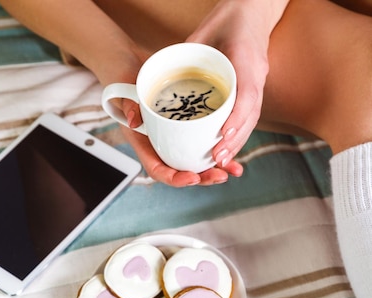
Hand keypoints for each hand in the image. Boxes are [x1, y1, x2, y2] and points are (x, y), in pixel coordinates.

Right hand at [119, 99, 243, 186]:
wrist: (139, 78)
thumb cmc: (131, 89)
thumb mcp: (126, 96)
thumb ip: (128, 107)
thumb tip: (134, 120)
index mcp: (145, 146)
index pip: (157, 170)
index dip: (174, 178)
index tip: (192, 177)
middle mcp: (161, 149)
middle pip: (181, 172)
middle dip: (202, 178)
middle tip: (220, 176)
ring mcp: (176, 143)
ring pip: (196, 164)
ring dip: (216, 170)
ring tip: (234, 170)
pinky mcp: (189, 134)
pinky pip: (205, 148)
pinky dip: (221, 154)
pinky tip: (236, 160)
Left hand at [186, 0, 286, 169]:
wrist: (252, 9)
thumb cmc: (226, 18)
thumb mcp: (201, 32)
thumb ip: (183, 55)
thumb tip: (158, 78)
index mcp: (245, 58)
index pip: (246, 94)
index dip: (236, 118)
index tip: (222, 137)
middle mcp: (256, 73)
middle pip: (251, 114)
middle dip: (235, 140)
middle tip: (217, 160)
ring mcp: (259, 81)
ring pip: (251, 118)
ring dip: (237, 142)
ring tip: (220, 162)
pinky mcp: (254, 87)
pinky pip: (249, 115)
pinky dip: (238, 133)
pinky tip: (226, 149)